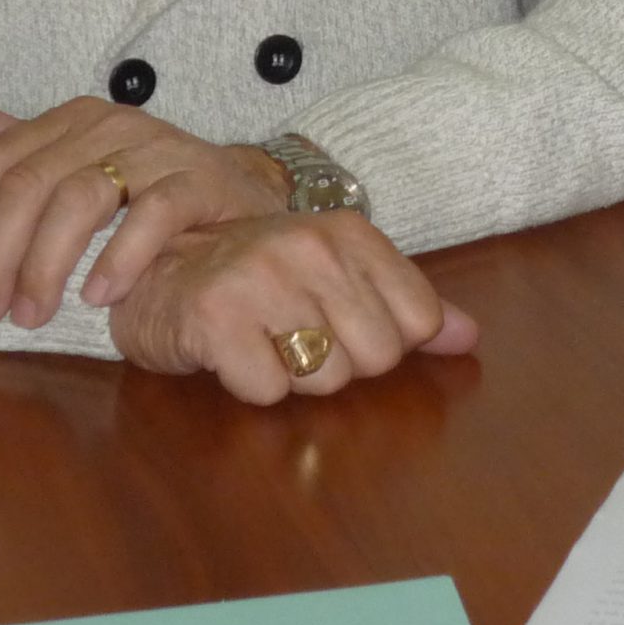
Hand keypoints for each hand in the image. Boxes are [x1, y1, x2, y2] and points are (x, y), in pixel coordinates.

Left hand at [0, 99, 295, 329]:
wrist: (247, 198)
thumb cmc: (155, 191)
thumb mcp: (85, 169)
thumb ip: (27, 152)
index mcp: (75, 119)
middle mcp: (113, 123)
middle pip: (32, 183)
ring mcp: (160, 148)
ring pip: (82, 197)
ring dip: (46, 263)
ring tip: (32, 314)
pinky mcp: (203, 179)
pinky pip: (153, 214)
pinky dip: (119, 257)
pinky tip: (98, 297)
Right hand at [106, 207, 480, 403]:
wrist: (154, 272)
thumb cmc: (256, 282)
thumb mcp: (337, 278)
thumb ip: (408, 306)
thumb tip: (469, 338)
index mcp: (349, 233)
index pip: (417, 321)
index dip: (384, 343)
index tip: (341, 326)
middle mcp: (309, 246)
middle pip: (376, 357)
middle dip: (338, 364)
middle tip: (294, 338)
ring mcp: (261, 279)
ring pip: (325, 378)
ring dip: (293, 376)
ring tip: (262, 342)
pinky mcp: (216, 318)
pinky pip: (269, 391)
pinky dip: (250, 385)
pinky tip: (231, 354)